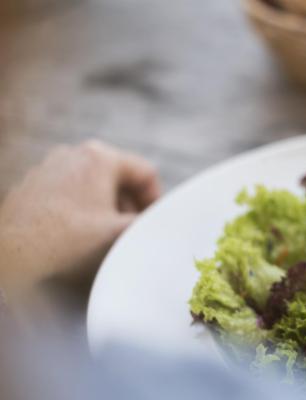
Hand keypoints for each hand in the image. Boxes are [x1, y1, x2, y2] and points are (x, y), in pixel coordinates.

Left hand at [0, 141, 159, 298]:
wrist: (12, 253)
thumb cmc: (68, 239)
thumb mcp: (120, 232)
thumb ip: (149, 225)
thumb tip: (166, 227)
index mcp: (101, 156)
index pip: (145, 172)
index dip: (156, 200)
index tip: (153, 222)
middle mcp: (74, 153)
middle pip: (119, 177)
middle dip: (129, 204)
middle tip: (131, 230)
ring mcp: (49, 166)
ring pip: (93, 184)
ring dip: (106, 207)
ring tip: (104, 236)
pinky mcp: (32, 183)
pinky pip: (69, 192)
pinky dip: (81, 209)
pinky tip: (78, 235)